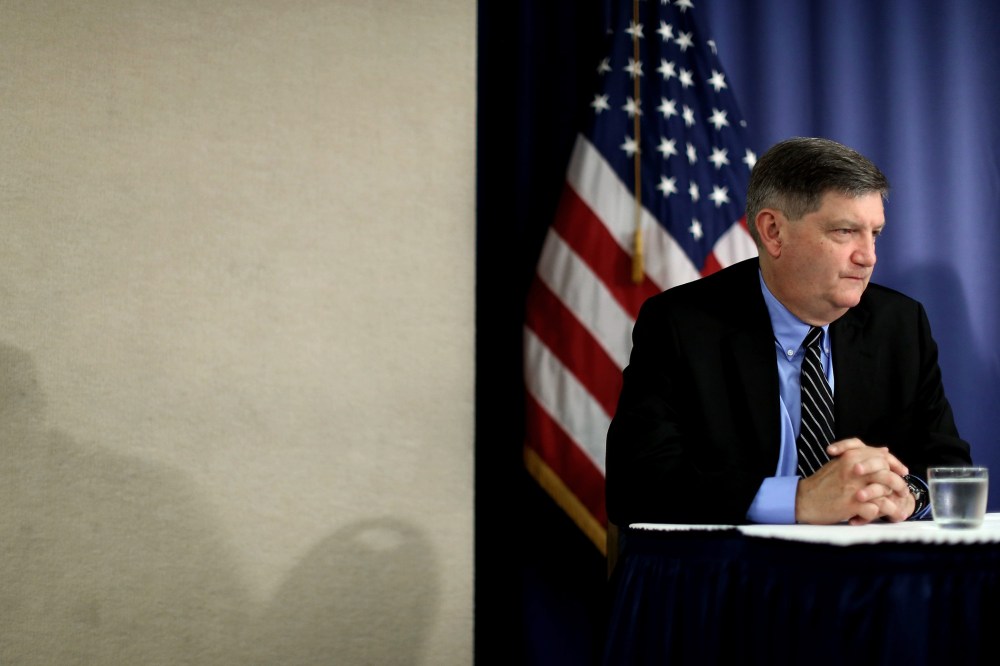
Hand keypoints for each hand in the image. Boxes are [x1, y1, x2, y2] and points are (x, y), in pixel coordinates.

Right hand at [795, 438, 912, 524]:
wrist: (804, 500)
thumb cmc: (822, 483)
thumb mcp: (840, 463)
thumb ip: (861, 456)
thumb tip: (884, 451)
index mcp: (851, 456)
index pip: (882, 456)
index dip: (895, 465)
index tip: (902, 472)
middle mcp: (853, 469)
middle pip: (887, 473)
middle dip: (899, 484)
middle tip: (902, 493)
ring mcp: (853, 487)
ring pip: (885, 492)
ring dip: (894, 503)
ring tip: (898, 511)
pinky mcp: (852, 504)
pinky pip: (876, 508)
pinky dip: (882, 514)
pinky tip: (883, 517)